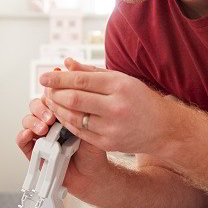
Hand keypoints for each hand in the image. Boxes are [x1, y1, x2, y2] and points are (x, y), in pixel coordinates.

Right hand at [16, 93, 109, 198]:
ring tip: (44, 130)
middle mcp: (49, 122)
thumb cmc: (92, 151)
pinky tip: (28, 135)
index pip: (50, 97)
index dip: (51, 97)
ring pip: (27, 120)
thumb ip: (79, 115)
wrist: (91, 174)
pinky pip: (22, 141)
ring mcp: (40, 136)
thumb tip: (71, 100)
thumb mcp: (89, 129)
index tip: (57, 103)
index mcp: (62, 112)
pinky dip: (22, 136)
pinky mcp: (33, 151)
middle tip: (50, 119)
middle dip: (41, 109)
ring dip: (33, 122)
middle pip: (36, 106)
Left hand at [37, 58, 177, 155]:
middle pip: (74, 99)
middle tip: (46, 90)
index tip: (44, 77)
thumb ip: (91, 72)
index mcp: (119, 86)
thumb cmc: (140, 99)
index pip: (81, 81)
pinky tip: (61, 115)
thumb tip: (66, 63)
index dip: (58, 79)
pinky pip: (80, 132)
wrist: (163, 128)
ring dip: (57, 109)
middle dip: (55, 94)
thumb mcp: (120, 79)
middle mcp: (116, 106)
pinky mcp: (109, 143)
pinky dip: (67, 123)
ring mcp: (112, 127)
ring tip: (50, 101)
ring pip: (74, 118)